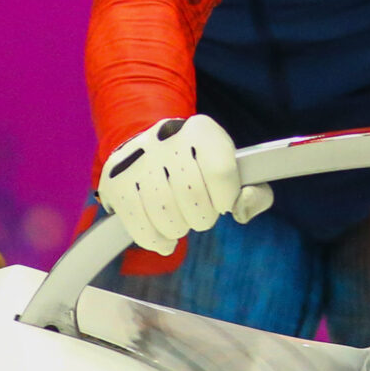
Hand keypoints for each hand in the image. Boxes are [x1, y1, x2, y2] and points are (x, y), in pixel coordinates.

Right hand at [98, 114, 261, 254]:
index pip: (221, 171)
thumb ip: (255, 193)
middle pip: (192, 194)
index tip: (222, 201)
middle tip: (200, 214)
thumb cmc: (201, 169)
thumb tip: (240, 206)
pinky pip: (138, 224)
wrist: (151, 153)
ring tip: (180, 222)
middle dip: (202, 217)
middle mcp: (166, 138)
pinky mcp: (114, 181)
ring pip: (164, 211)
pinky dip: (155, 240)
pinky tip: (164, 240)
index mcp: (201, 130)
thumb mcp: (234, 172)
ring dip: (179, 229)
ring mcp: (137, 159)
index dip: (225, 197)